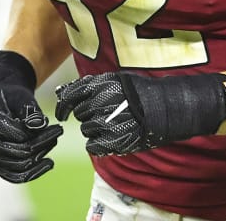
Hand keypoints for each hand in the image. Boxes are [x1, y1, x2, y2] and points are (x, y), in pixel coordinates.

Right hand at [0, 49, 62, 182]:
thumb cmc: (8, 97)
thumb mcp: (19, 97)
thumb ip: (29, 111)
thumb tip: (41, 125)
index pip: (17, 136)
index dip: (39, 134)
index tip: (56, 127)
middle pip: (19, 153)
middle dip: (42, 144)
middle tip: (58, 131)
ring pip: (18, 167)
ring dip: (40, 158)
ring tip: (54, 143)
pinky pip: (15, 176)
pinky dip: (33, 172)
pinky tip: (48, 163)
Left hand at [54, 71, 225, 156]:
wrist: (165, 108)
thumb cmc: (140, 93)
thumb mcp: (114, 81)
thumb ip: (87, 86)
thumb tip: (60, 93)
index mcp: (100, 86)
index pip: (70, 96)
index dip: (63, 106)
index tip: (63, 113)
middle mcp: (100, 103)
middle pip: (80, 114)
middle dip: (88, 115)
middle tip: (107, 114)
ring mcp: (106, 123)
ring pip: (86, 130)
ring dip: (95, 129)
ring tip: (114, 124)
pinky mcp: (112, 141)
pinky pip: (91, 145)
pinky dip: (97, 144)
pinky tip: (110, 138)